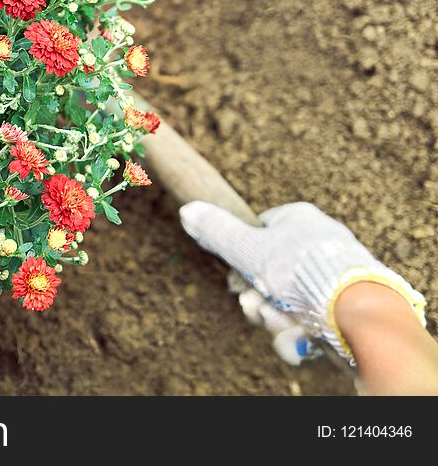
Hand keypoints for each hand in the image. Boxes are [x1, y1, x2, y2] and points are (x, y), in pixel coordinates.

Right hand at [180, 201, 424, 363]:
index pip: (258, 231)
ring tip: (282, 323)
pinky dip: (297, 332)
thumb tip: (187, 210)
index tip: (237, 277)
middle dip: (256, 297)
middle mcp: (317, 243)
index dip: (240, 258)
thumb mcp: (249, 249)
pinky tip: (298, 338)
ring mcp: (332, 275)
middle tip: (255, 305)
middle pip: (267, 271)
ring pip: (284, 299)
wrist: (360, 313)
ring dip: (274, 317)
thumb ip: (217, 232)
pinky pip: (307, 317)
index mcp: (298, 219)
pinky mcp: (342, 306)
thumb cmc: (304, 273)